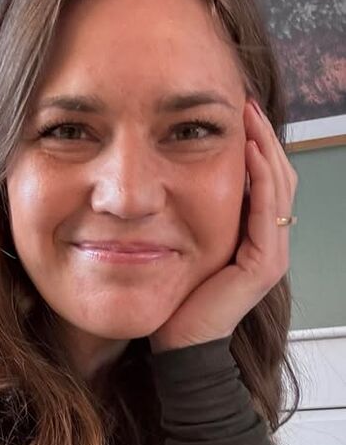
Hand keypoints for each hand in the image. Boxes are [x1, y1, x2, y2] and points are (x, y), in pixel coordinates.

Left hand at [149, 97, 297, 352]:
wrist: (177, 343)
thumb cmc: (174, 297)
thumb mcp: (179, 244)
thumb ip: (185, 214)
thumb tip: (165, 177)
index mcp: (252, 235)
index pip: (262, 177)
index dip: (252, 142)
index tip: (232, 110)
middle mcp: (268, 241)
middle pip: (276, 174)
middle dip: (260, 135)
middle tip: (243, 101)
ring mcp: (270, 252)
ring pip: (277, 185)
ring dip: (263, 146)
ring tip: (246, 115)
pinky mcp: (263, 264)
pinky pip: (267, 210)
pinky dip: (260, 177)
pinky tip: (247, 151)